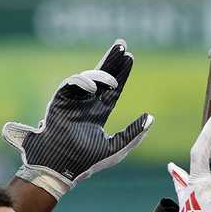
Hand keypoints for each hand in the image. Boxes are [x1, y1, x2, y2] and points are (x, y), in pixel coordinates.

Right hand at [3, 39, 152, 199]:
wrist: (62, 166)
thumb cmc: (88, 160)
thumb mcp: (117, 147)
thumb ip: (134, 133)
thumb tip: (151, 117)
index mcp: (98, 113)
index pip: (113, 89)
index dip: (121, 74)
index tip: (130, 57)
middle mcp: (86, 104)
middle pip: (101, 76)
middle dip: (111, 60)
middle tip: (122, 45)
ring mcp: (72, 101)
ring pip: (87, 78)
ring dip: (100, 74)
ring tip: (112, 80)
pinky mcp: (59, 101)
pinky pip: (70, 84)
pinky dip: (82, 82)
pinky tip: (93, 87)